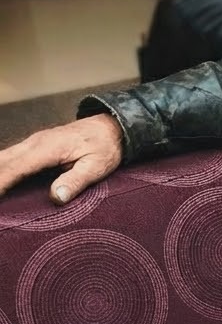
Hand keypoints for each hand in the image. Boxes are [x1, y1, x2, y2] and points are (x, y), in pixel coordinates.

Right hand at [0, 115, 123, 204]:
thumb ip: (75, 181)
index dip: (1, 182)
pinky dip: (2, 168)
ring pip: (4, 157)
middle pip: (3, 161)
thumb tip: (55, 197)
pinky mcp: (35, 146)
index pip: (16, 167)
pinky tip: (1, 180)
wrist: (110, 126)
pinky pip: (12, 157)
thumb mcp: (96, 167)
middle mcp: (35, 143)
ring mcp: (33, 143)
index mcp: (48, 148)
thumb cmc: (104, 147)